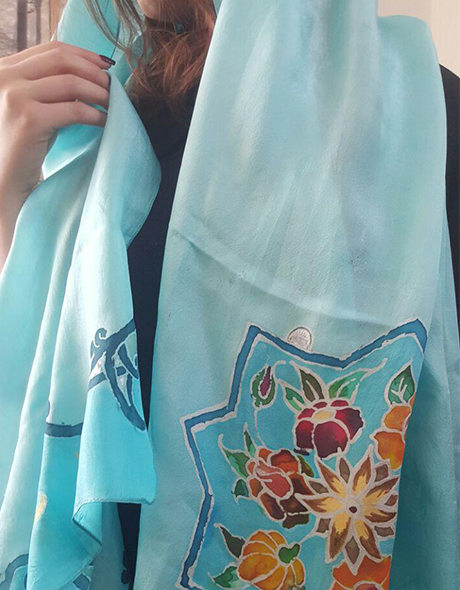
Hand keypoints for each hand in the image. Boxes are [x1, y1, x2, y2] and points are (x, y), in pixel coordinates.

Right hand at [0, 41, 112, 270]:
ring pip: (71, 83)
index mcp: (5, 69)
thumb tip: (92, 72)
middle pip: (62, 60)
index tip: (107, 65)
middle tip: (114, 87)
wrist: (6, 179)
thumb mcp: (35, 106)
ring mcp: (15, 97)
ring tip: (113, 105)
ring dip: (99, 93)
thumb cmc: (25, 146)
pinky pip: (75, 110)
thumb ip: (50, 86)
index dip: (84, 55)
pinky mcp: (29, 120)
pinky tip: (106, 122)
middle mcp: (5, 77)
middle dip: (94, 72)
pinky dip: (96, 115)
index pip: (51, 49)